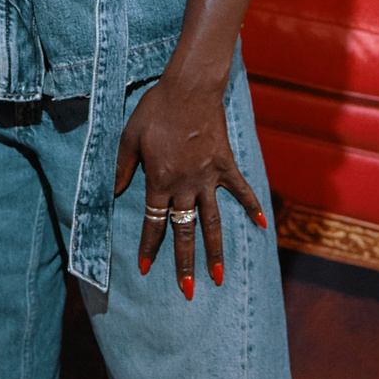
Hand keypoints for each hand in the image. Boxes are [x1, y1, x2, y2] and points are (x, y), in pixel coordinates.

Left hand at [115, 51, 267, 299]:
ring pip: (212, 221)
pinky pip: (241, 190)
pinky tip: (262, 228)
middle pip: (184, 230)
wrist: (189, 87)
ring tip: (218, 277)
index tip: (146, 270)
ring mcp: (208, 177)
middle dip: (184, 263)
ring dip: (215, 250)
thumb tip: (116, 193)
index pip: (153, 222)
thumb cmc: (155, 109)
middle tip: (188, 290)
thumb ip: (123, 167)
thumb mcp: (129, 137)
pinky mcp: (225, 164)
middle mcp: (185, 184)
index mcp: (159, 181)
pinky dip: (252, 207)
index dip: (149, 247)